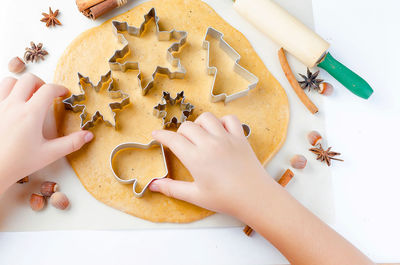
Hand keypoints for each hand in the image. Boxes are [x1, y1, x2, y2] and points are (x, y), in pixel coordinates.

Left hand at [0, 74, 92, 193]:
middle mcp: (13, 106)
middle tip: (47, 94)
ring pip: (9, 81)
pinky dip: (7, 92)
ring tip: (28, 96)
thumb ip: (71, 143)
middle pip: (28, 80)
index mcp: (31, 114)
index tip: (64, 94)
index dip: (59, 89)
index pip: (48, 90)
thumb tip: (88, 135)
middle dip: (41, 83)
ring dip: (21, 85)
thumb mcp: (49, 154)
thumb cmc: (18, 163)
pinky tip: (13, 105)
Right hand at [149, 112, 273, 216]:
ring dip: (199, 124)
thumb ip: (172, 189)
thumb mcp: (195, 196)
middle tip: (181, 144)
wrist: (255, 197)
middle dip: (180, 133)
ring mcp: (226, 138)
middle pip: (187, 127)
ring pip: (206, 118)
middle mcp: (209, 144)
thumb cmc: (225, 199)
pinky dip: (222, 121)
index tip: (156, 135)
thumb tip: (153, 186)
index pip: (173, 140)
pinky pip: (229, 119)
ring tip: (200, 136)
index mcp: (196, 158)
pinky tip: (219, 132)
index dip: (161, 136)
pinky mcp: (240, 137)